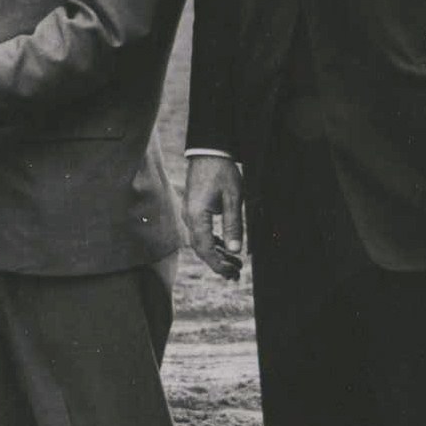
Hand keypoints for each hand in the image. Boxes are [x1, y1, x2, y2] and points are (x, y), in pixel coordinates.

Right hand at [184, 154, 244, 279]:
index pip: (206, 249)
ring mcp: (189, 214)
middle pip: (201, 249)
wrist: (208, 151)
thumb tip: (235, 251)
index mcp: (196, 217)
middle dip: (218, 263)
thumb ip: (233, 225)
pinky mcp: (193, 209)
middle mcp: (189, 217)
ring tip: (234, 264)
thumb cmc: (222, 172)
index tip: (232, 273)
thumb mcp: (233, 198)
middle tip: (236, 274)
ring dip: (216, 254)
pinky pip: (200, 232)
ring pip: (200, 242)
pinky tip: (225, 248)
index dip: (218, 264)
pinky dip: (213, 243)